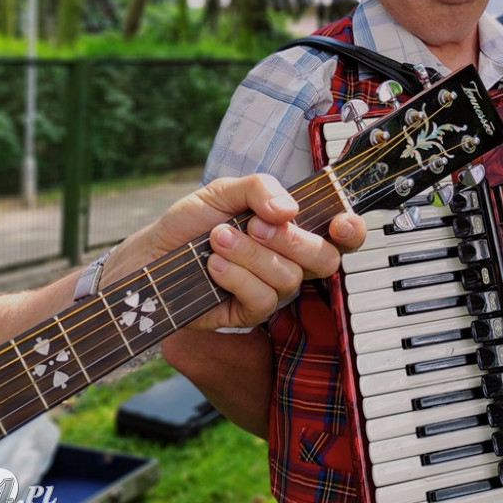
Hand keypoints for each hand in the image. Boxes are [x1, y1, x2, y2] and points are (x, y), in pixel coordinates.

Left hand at [107, 174, 365, 330]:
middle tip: (254, 225)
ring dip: (252, 254)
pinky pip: (263, 301)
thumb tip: (290, 209)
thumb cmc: (191, 222)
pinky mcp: (248, 315)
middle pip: (324, 259)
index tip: (340, 222)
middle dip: (293, 240)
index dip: (351, 231)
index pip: (340, 235)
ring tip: (217, 239)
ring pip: (289, 278)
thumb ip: (260, 188)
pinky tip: (215, 265)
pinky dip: (238, 278)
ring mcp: (271, 289)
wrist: (151, 253)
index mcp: (292, 228)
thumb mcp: (224, 191)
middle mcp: (289, 260)